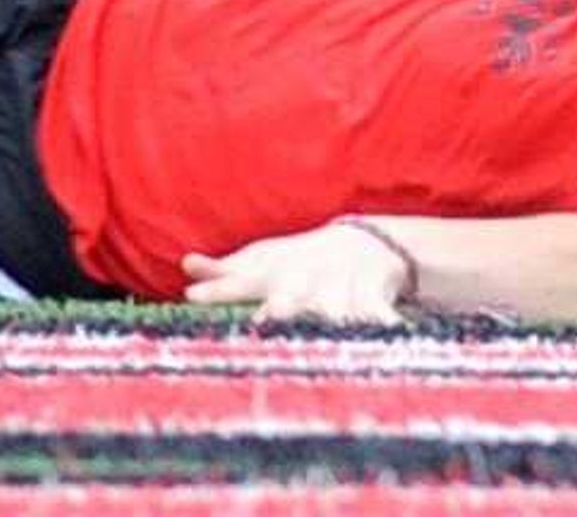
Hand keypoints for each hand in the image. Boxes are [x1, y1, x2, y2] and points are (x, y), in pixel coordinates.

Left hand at [179, 224, 414, 324]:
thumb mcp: (262, 263)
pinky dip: (385, 325)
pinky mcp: (372, 298)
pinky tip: (390, 333)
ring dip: (330, 317)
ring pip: (334, 308)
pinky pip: (380, 316)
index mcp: (274, 277)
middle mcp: (304, 282)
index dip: (217, 291)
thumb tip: (186, 266)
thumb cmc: (300, 262)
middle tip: (266, 317)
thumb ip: (224, 272)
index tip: (192, 297)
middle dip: (278, 308)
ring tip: (328, 326)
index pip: (239, 283)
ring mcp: (338, 288)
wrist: (365, 244)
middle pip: (288, 298)